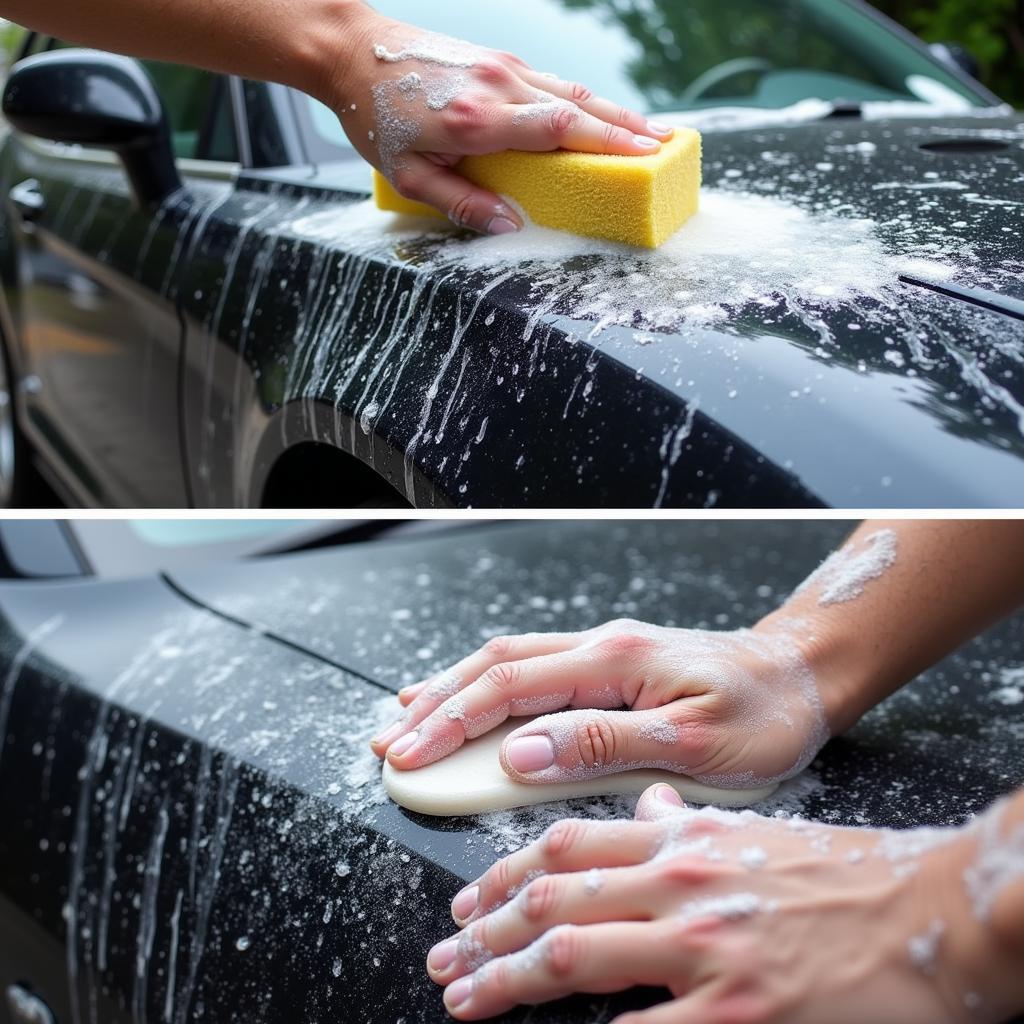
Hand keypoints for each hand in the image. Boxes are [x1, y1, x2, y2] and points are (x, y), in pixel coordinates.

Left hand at [327, 6, 671, 233]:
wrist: (354, 52)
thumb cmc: (376, 118)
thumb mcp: (409, 176)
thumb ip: (462, 204)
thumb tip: (512, 226)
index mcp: (477, 120)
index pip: (559, 129)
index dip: (607, 143)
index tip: (645, 157)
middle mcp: (498, 87)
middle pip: (579, 106)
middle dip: (627, 128)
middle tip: (667, 148)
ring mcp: (502, 67)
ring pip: (571, 90)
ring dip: (613, 111)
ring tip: (650, 132)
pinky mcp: (499, 60)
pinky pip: (552, 83)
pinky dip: (584, 101)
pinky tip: (602, 116)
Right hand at [371, 620, 829, 789]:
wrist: (801, 677)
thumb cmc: (763, 713)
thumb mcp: (693, 742)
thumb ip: (603, 745)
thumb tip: (521, 752)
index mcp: (614, 661)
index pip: (510, 687)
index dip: (451, 721)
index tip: (409, 755)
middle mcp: (600, 648)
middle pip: (494, 667)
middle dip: (435, 704)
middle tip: (389, 744)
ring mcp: (604, 654)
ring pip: (509, 666)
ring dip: (454, 693)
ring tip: (410, 722)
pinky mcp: (611, 669)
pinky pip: (535, 675)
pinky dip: (491, 692)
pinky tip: (474, 708)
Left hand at [424, 786, 1004, 1022]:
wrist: (925, 912)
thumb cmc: (838, 872)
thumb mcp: (754, 829)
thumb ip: (689, 822)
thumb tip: (646, 814)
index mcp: (683, 841)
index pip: (565, 847)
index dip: (503, 875)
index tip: (468, 901)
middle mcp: (682, 884)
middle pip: (554, 899)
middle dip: (485, 930)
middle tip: (446, 957)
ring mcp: (706, 949)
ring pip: (577, 955)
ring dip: (509, 978)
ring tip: (469, 998)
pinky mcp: (738, 1013)